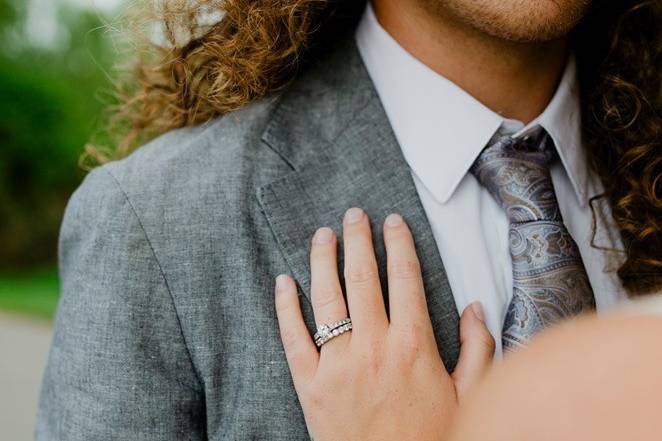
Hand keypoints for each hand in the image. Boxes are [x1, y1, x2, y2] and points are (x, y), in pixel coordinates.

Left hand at [274, 208, 494, 440]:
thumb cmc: (433, 437)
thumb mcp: (470, 395)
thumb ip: (477, 347)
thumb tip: (475, 307)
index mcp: (413, 345)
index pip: (405, 278)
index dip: (399, 244)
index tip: (393, 222)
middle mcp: (373, 346)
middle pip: (363, 278)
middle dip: (359, 240)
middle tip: (354, 215)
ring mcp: (338, 364)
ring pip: (326, 298)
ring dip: (323, 260)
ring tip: (323, 235)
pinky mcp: (310, 384)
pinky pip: (293, 337)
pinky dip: (285, 307)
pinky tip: (283, 282)